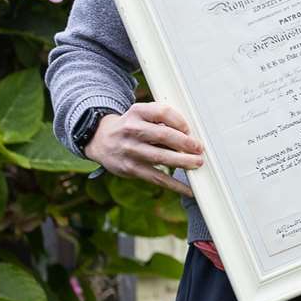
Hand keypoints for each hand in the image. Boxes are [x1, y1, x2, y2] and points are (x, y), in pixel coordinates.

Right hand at [85, 101, 202, 195]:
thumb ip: (162, 120)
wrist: (101, 140)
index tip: (189, 129)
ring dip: (182, 161)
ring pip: (160, 157)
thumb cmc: (131, 126)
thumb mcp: (142, 114)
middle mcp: (131, 130)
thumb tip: (191, 135)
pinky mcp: (130, 168)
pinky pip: (155, 177)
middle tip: (199, 148)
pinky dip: (173, 184)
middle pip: (162, 135)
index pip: (162, 112)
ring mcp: (130, 150)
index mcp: (137, 112)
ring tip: (197, 163)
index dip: (179, 121)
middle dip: (185, 143)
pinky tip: (187, 189)